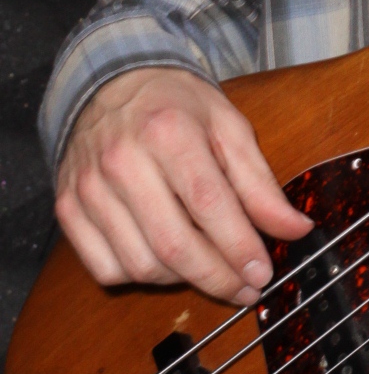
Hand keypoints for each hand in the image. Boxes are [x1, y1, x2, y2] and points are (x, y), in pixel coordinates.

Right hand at [55, 67, 312, 305]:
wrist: (111, 83)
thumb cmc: (177, 107)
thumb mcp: (228, 128)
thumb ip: (260, 183)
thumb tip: (296, 230)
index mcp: (167, 131)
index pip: (209, 204)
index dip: (239, 248)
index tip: (263, 273)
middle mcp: (121, 161)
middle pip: (173, 245)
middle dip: (217, 278)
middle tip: (245, 289)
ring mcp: (89, 188)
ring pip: (140, 265)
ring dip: (182, 281)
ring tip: (209, 269)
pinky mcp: (68, 208)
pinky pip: (105, 268)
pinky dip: (139, 277)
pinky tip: (164, 261)